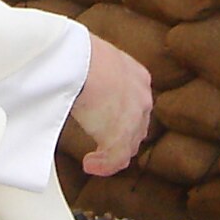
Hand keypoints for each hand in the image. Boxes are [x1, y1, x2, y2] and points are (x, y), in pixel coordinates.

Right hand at [67, 34, 151, 176]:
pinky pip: (115, 159)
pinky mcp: (120, 135)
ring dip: (111, 155)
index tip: (106, 126)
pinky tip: (88, 164)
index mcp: (137, 76)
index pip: (138, 105)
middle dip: (122, 140)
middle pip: (138, 128)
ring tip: (93, 160)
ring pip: (129, 146)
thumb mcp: (95, 60)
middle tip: (103, 149)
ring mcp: (134, 118)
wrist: (78, 59)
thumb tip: (78, 78)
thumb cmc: (77, 53)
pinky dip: (103, 166)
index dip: (126, 120)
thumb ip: (97, 74)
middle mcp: (142, 98)